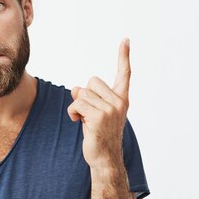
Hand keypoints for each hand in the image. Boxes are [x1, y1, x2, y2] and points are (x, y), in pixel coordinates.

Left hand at [67, 38, 130, 168]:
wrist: (105, 159)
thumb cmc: (99, 136)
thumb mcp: (95, 112)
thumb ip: (89, 97)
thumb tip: (76, 89)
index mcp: (122, 100)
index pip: (124, 74)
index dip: (124, 56)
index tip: (126, 40)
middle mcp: (119, 102)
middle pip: (92, 82)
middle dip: (85, 96)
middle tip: (89, 114)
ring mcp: (110, 110)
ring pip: (82, 94)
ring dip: (77, 107)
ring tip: (85, 121)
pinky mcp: (99, 117)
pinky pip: (77, 104)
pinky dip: (73, 113)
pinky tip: (79, 123)